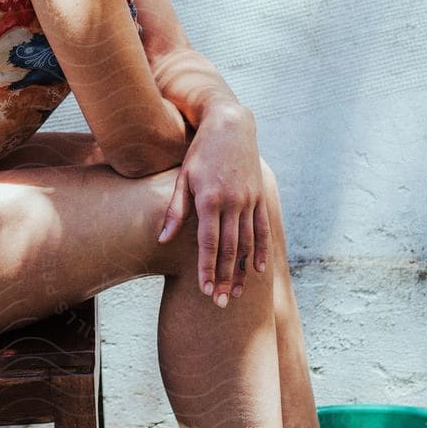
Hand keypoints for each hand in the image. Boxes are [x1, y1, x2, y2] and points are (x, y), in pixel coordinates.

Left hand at [155, 106, 270, 304]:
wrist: (230, 125)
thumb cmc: (199, 152)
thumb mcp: (182, 177)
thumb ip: (176, 210)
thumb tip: (163, 239)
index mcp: (209, 198)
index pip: (207, 242)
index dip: (206, 268)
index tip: (204, 290)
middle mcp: (232, 202)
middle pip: (228, 249)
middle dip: (223, 277)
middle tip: (219, 302)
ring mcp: (249, 200)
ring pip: (247, 243)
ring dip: (241, 270)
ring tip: (236, 293)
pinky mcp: (259, 197)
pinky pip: (263, 229)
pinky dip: (261, 251)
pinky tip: (256, 270)